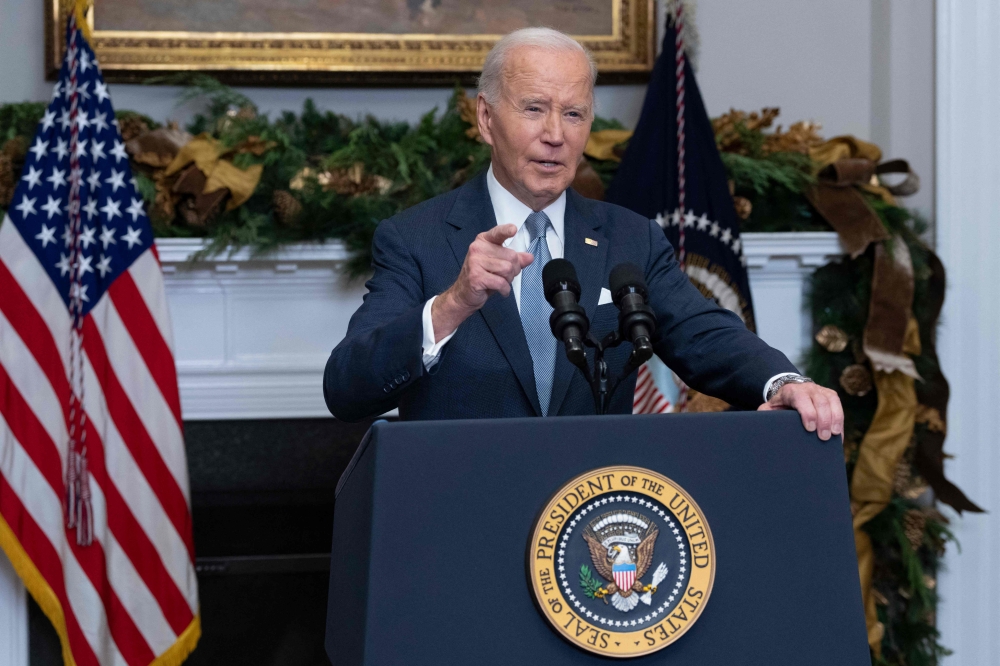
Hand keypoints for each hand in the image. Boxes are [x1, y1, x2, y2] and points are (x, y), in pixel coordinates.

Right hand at [431, 224, 533, 340]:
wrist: (463, 294)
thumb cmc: (482, 276)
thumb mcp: (499, 265)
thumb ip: (514, 259)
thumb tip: (529, 257)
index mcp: (483, 241)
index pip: (497, 233)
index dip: (506, 231)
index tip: (513, 229)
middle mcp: (478, 248)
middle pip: (511, 256)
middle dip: (514, 269)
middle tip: (505, 276)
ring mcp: (475, 262)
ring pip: (507, 269)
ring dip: (509, 280)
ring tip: (501, 282)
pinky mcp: (476, 276)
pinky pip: (501, 282)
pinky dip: (505, 289)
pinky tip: (501, 290)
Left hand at [757, 382, 843, 440]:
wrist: (790, 392)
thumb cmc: (779, 405)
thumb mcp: (769, 408)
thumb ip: (765, 414)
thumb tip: (762, 425)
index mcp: (791, 391)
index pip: (801, 398)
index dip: (807, 413)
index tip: (810, 428)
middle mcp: (808, 388)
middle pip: (820, 402)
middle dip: (823, 420)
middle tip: (823, 437)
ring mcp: (821, 390)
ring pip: (832, 402)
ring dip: (835, 419)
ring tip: (834, 436)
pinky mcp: (831, 395)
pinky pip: (839, 406)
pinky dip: (840, 421)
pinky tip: (838, 434)